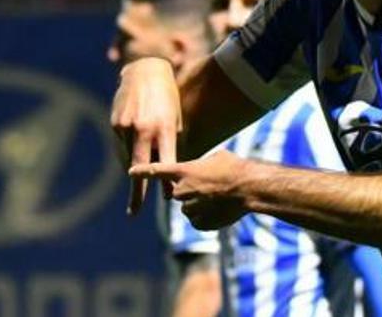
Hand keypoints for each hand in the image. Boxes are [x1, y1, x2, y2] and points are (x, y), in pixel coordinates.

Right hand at [111, 56, 181, 215]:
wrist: (146, 71)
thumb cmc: (168, 99)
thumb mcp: (176, 119)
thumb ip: (171, 144)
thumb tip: (168, 172)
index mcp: (165, 128)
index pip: (165, 161)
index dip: (165, 181)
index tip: (167, 198)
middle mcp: (144, 129)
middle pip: (140, 168)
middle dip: (138, 192)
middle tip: (134, 211)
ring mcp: (126, 127)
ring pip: (128, 159)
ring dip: (135, 170)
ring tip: (140, 175)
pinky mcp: (115, 124)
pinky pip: (121, 148)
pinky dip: (128, 154)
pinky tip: (134, 153)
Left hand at [129, 149, 248, 230]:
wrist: (250, 188)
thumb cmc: (235, 168)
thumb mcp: (217, 157)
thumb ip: (201, 165)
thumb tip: (201, 168)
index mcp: (184, 172)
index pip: (157, 171)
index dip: (143, 171)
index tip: (131, 172)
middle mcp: (182, 191)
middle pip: (177, 194)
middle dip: (189, 192)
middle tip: (210, 187)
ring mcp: (190, 209)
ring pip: (188, 209)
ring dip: (199, 205)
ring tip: (219, 199)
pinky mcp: (199, 224)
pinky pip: (197, 221)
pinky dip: (206, 218)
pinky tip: (221, 210)